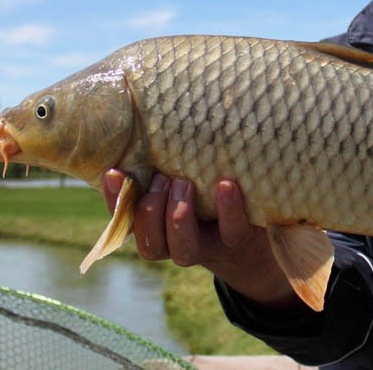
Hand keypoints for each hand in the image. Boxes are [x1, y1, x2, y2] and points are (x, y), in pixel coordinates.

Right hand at [100, 170, 300, 309]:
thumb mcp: (184, 176)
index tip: (114, 172)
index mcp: (157, 225)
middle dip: (151, 211)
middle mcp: (177, 243)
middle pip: (151, 245)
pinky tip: (226, 185)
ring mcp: (208, 245)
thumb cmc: (209, 190)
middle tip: (163, 179)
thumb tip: (144, 122)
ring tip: (186, 184)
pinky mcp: (239, 240)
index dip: (115, 200)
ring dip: (179, 217)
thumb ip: (165, 162)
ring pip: (183, 250)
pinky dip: (228, 209)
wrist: (258, 226)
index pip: (125, 219)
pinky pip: (232, 231)